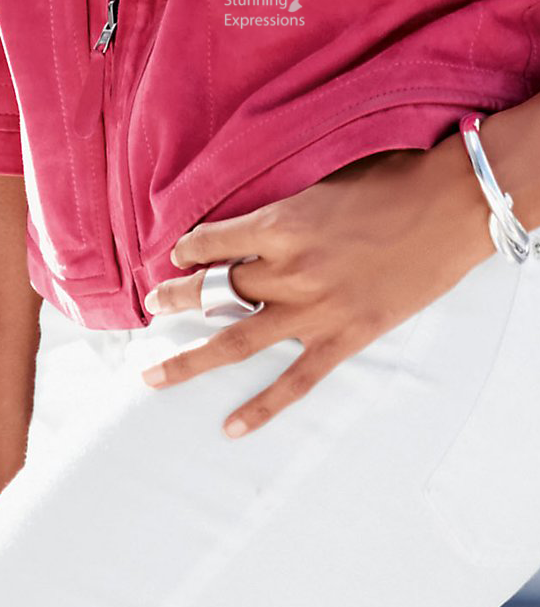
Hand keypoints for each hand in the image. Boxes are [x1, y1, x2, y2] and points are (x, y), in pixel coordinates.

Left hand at [141, 131, 489, 434]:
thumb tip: (257, 225)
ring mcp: (316, 309)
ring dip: (189, 359)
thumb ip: (288, 207)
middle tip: (151, 307)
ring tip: (152, 373)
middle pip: (215, 292)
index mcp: (281, 222)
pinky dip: (261, 408)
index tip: (176, 256)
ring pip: (236, 341)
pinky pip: (294, 381)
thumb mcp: (326, 180)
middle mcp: (289, 269)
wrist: (451, 208)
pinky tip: (230, 426)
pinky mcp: (346, 337)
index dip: (190, 250)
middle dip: (177, 300)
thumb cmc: (394, 181)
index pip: (215, 242)